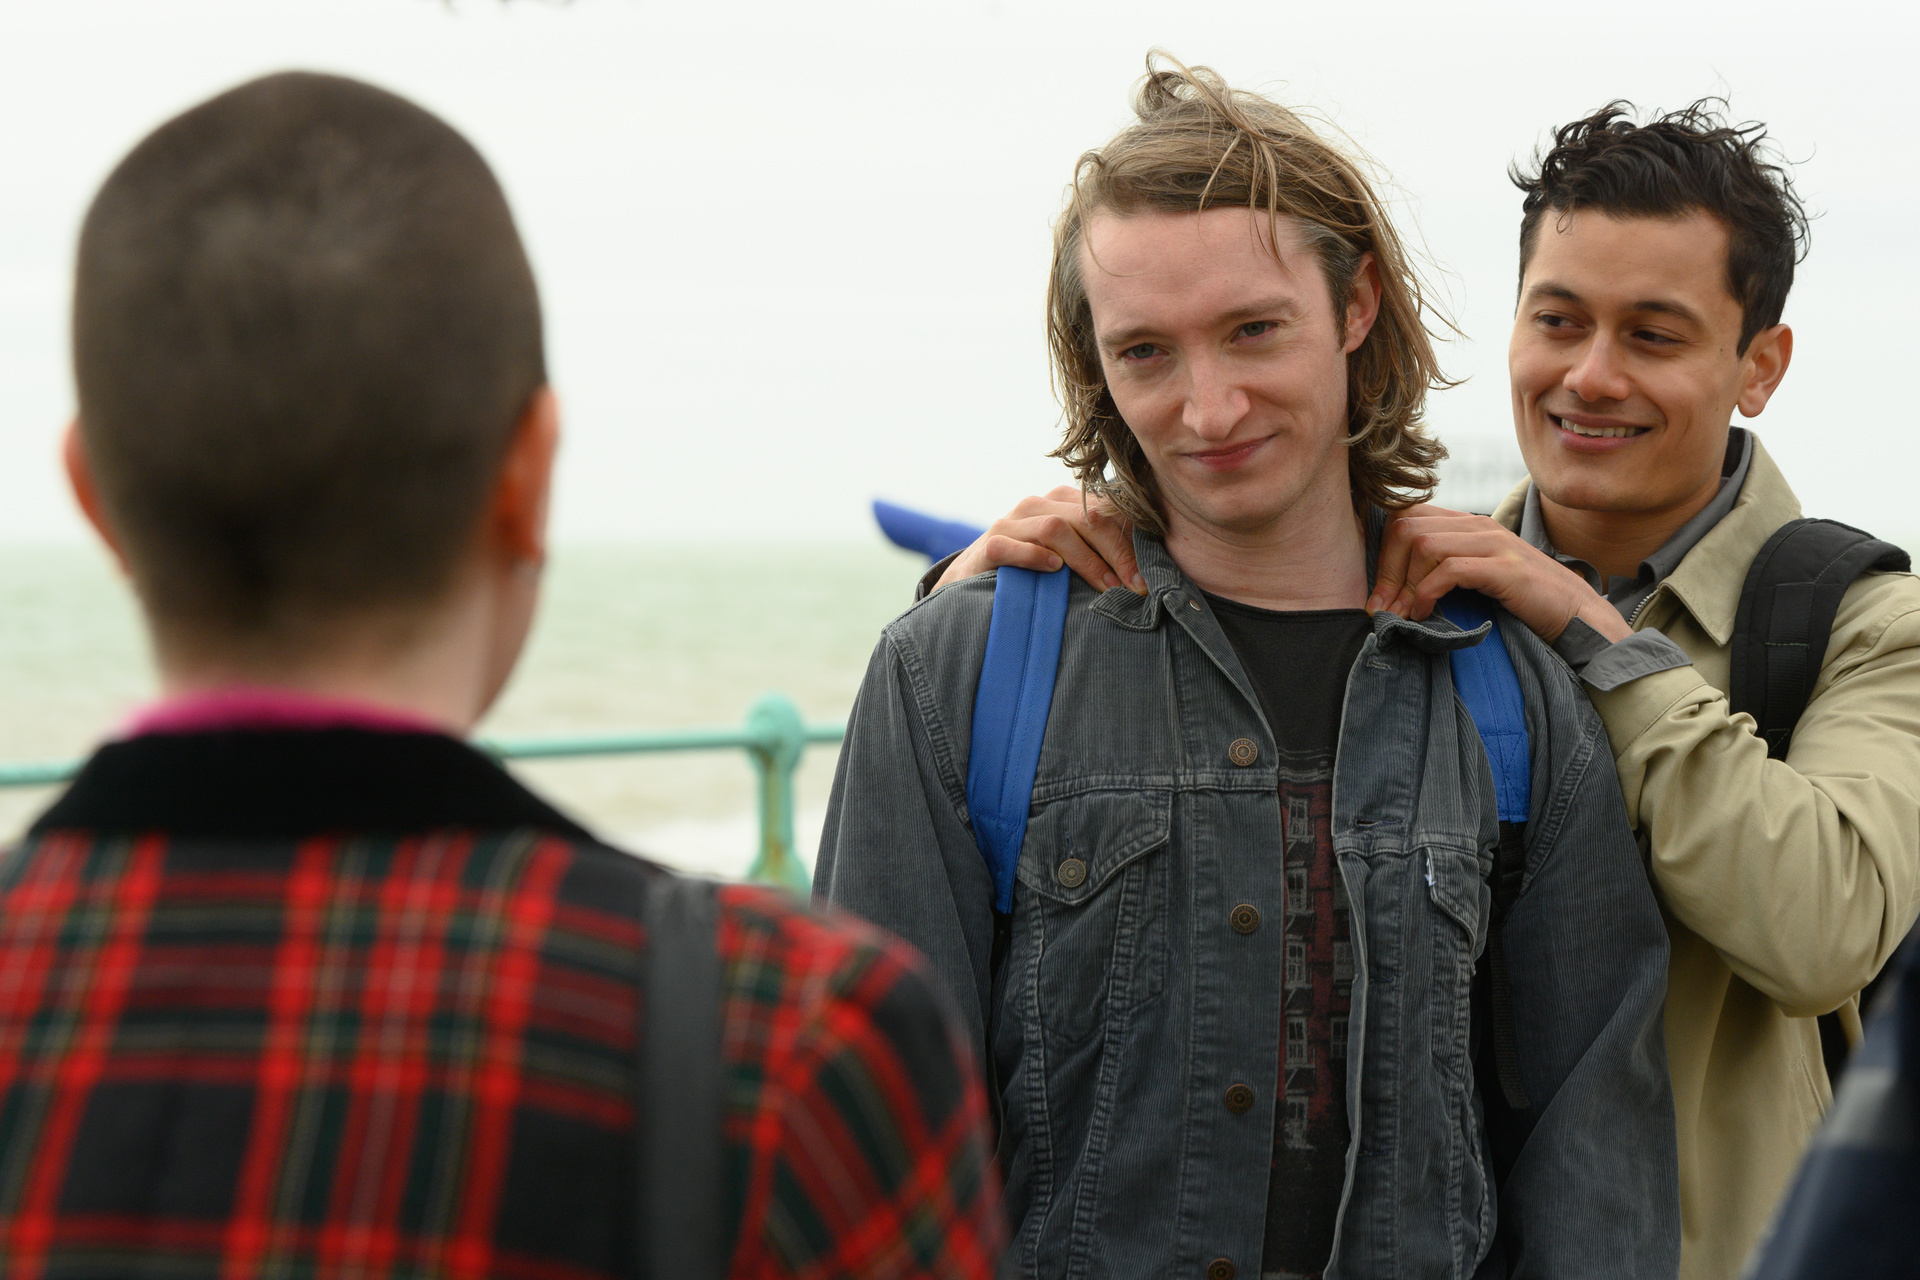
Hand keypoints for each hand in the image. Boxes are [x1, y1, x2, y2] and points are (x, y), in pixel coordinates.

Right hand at [934, 486, 1145, 594]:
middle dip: (1118, 551)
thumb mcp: (1066, 556)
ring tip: (1106, 586)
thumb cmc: (1030, 572)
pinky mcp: (988, 546)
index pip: (1105, 511)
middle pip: (1087, 517)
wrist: (970, 582)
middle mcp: (1036, 506)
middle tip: (1135, 585)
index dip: (1131, 541)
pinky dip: (1035, 557)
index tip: (1150, 574)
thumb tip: (1144, 574)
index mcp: (1061, 502)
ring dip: (1087, 560)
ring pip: (1055, 529)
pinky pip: (1012, 546)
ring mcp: (1010, 524)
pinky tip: (1054, 571)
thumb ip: (1097, 552)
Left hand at [1366, 504, 1631, 643]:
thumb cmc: (1522, 603)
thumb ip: (1444, 570)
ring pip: (1423, 544)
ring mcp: (1494, 543)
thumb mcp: (1476, 578)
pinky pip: (1449, 569)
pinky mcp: (1505, 568)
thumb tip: (1394, 590)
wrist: (1578, 617)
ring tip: (1401, 614)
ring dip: (1404, 584)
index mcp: (1468, 524)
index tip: (1379, 595)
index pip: (1406, 517)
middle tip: (1381, 608)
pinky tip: (1423, 614)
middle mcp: (1479, 525)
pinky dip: (1427, 593)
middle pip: (1407, 528)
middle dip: (1386, 570)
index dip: (1384, 555)